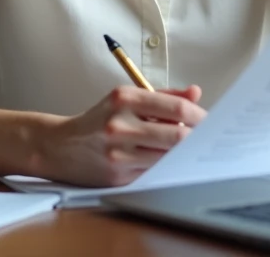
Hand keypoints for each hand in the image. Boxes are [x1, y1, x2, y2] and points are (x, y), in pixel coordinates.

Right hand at [35, 85, 204, 186]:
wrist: (60, 146)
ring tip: (188, 148)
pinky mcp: (118, 176)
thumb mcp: (126, 98)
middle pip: (177, 136)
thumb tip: (196, 94)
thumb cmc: (99, 119)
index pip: (175, 109)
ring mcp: (118, 153)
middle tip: (206, 137)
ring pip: (167, 157)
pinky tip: (168, 161)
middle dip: (197, 138)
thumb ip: (163, 96)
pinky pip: (154, 171)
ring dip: (182, 154)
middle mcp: (120, 125)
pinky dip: (166, 166)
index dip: (200, 116)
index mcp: (124, 99)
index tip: (209, 120)